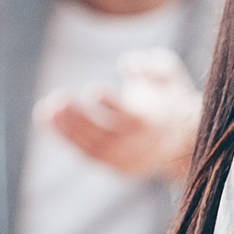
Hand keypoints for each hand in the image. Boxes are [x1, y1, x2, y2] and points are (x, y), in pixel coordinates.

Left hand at [40, 48, 200, 178]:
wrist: (187, 140)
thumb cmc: (172, 99)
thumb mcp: (172, 74)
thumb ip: (154, 65)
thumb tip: (127, 65)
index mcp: (154, 122)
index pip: (130, 117)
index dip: (111, 104)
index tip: (93, 91)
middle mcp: (139, 146)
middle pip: (105, 135)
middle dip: (80, 118)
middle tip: (58, 98)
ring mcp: (127, 160)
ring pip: (92, 147)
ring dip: (66, 129)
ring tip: (46, 108)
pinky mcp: (117, 168)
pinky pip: (87, 154)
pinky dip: (66, 138)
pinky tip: (47, 119)